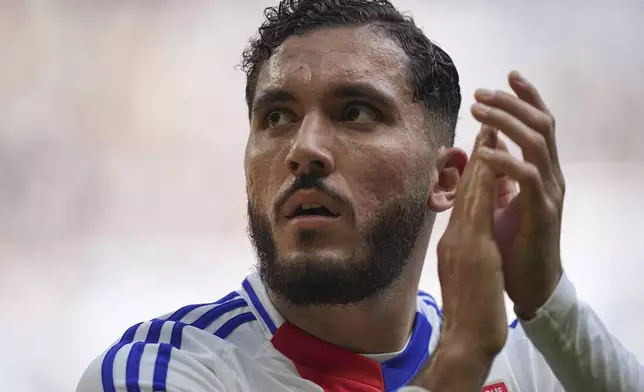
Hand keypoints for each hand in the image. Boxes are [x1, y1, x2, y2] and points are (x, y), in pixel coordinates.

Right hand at [410, 126, 506, 390]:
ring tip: (487, 133)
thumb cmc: (468, 310)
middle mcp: (452, 236)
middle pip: (464, 190)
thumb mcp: (464, 272)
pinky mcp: (472, 248)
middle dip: (475, 158)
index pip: (462, 202)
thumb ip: (463, 249)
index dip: (470, 173)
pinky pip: (479, 208)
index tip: (478, 149)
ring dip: (480, 161)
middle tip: (482, 127)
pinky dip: (484, 182)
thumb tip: (466, 234)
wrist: (466, 335)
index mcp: (452, 242)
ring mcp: (460, 240)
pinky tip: (490, 163)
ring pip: (470, 193)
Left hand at [471, 71, 564, 318]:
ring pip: (536, 144)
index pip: (540, 126)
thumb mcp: (506, 203)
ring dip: (506, 123)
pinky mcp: (542, 213)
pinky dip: (506, 161)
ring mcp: (550, 193)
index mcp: (543, 172)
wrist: (532, 284)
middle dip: (512, 104)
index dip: (527, 99)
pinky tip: (485, 152)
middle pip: (540, 126)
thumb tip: (488, 149)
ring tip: (478, 111)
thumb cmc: (516, 244)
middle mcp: (551, 176)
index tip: (507, 77)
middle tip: (482, 93)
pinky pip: (527, 178)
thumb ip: (501, 176)